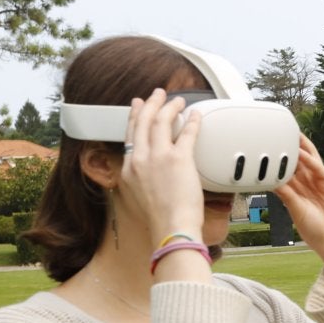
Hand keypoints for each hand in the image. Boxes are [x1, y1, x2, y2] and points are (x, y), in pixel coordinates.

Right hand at [122, 89, 204, 238]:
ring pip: (161, 120)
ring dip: (170, 107)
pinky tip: (195, 115)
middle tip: (157, 94)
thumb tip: (147, 175)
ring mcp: (159, 157)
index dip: (134, 117)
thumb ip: (139, 180)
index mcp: (128, 168)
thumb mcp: (137, 197)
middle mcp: (140, 159)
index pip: (130, 134)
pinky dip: (192, 121)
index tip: (138, 107)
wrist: (170, 228)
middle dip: (150, 103)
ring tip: (178, 101)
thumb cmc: (159, 220)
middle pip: (143, 121)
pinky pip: (186, 132)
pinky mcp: (180, 159)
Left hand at [275, 136, 323, 288]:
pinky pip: (318, 168)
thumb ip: (285, 193)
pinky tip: (300, 152)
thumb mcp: (294, 209)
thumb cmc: (315, 229)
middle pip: (296, 160)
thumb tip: (268, 179)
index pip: (283, 170)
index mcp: (296, 190)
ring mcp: (319, 181)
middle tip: (274, 132)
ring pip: (308, 159)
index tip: (263, 148)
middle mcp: (307, 182)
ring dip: (299, 146)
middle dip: (287, 147)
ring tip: (288, 133)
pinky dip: (309, 160)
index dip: (275, 159)